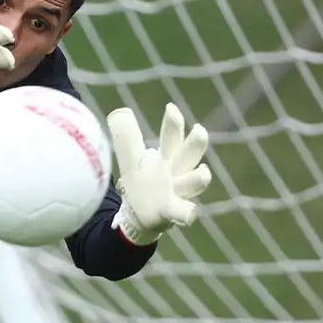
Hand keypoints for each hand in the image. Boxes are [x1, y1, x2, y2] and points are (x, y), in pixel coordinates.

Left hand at [106, 103, 212, 244]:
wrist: (141, 215)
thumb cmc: (142, 183)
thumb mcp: (133, 160)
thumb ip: (127, 138)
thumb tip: (119, 112)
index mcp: (168, 158)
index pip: (173, 137)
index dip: (173, 123)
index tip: (170, 107)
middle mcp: (178, 173)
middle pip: (190, 155)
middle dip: (196, 143)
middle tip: (199, 129)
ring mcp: (179, 192)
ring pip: (194, 182)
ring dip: (198, 178)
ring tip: (204, 173)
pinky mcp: (173, 212)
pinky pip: (184, 212)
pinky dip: (187, 212)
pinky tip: (189, 212)